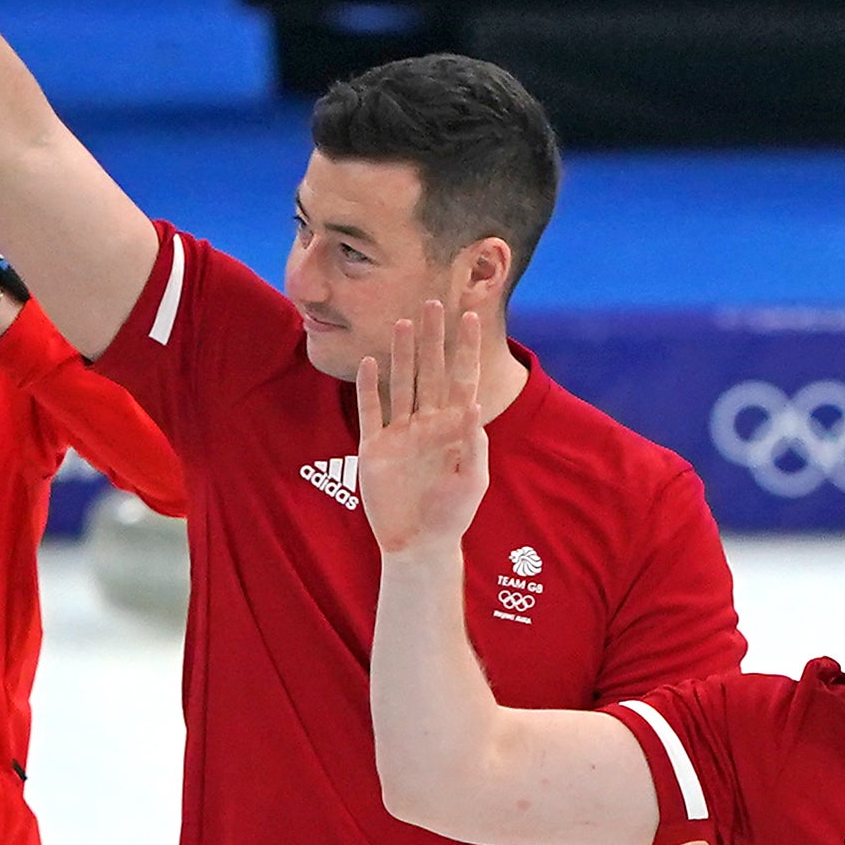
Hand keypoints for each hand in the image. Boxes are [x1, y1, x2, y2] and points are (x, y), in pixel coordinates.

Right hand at [356, 302, 489, 558]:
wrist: (417, 543)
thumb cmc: (451, 515)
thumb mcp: (471, 481)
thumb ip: (473, 444)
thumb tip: (474, 405)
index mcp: (455, 428)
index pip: (462, 378)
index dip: (466, 348)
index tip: (471, 316)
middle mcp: (428, 423)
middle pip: (430, 370)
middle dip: (432, 337)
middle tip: (432, 301)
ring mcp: (401, 433)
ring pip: (401, 382)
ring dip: (401, 353)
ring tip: (401, 321)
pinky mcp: (375, 448)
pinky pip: (371, 410)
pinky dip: (369, 387)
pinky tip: (369, 362)